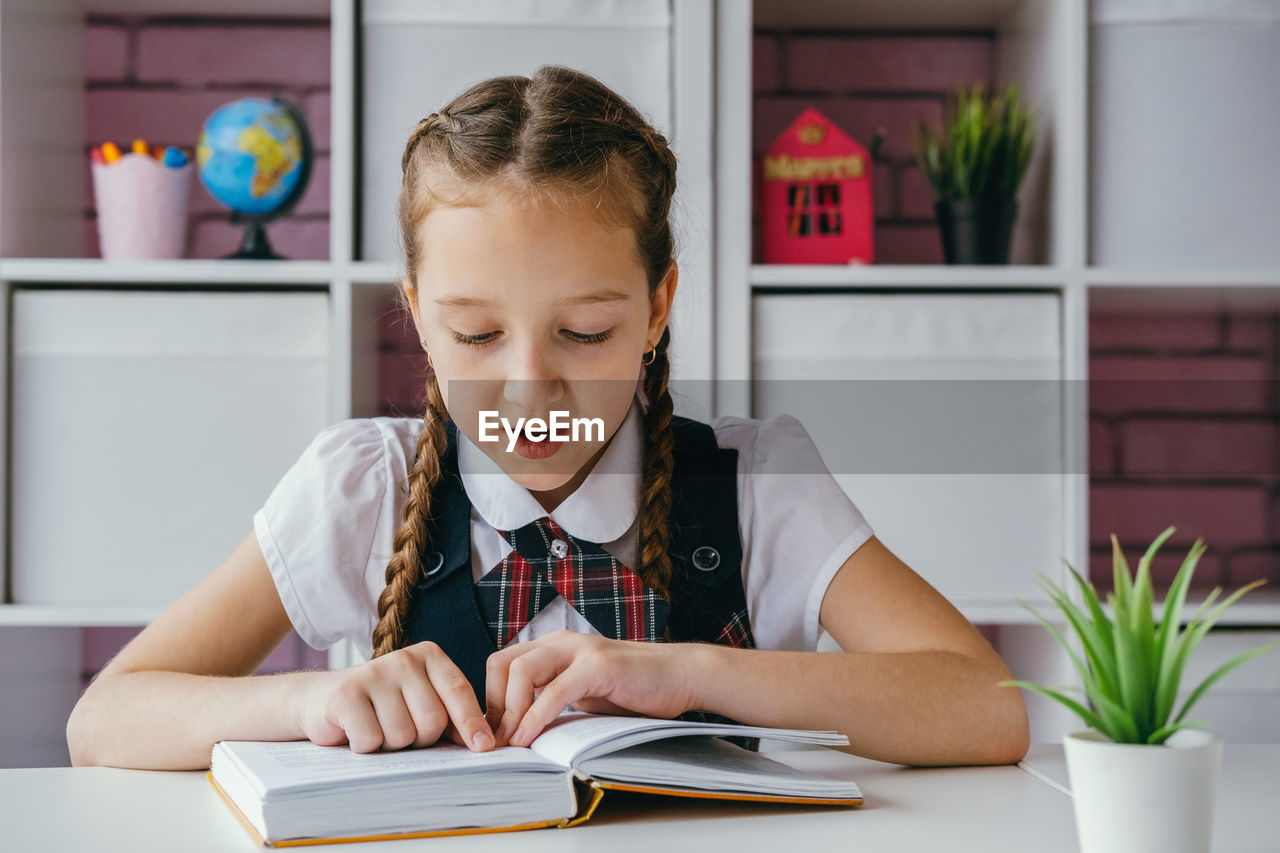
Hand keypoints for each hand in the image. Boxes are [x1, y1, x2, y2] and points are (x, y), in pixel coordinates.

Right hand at [293, 641, 494, 753]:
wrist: (322, 700)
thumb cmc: (383, 707)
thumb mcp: (421, 702)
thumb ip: (451, 716)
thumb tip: (482, 742)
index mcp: (429, 656)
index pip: (458, 691)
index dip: (472, 722)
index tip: (484, 747)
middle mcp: (403, 658)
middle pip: (432, 720)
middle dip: (420, 739)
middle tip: (400, 730)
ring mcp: (373, 672)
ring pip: (402, 735)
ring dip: (390, 745)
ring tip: (377, 727)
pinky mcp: (346, 694)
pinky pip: (371, 739)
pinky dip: (365, 747)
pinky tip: (356, 732)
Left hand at [484, 630, 696, 747]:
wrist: (680, 676)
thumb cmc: (634, 688)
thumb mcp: (584, 693)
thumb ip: (554, 699)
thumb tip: (518, 729)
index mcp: (555, 647)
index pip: (502, 664)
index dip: (492, 699)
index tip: (494, 734)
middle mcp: (561, 641)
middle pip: (502, 663)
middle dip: (493, 705)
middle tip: (497, 740)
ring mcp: (580, 650)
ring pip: (522, 671)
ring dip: (511, 711)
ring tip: (512, 743)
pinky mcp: (598, 666)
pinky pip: (555, 691)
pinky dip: (536, 716)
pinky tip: (530, 738)